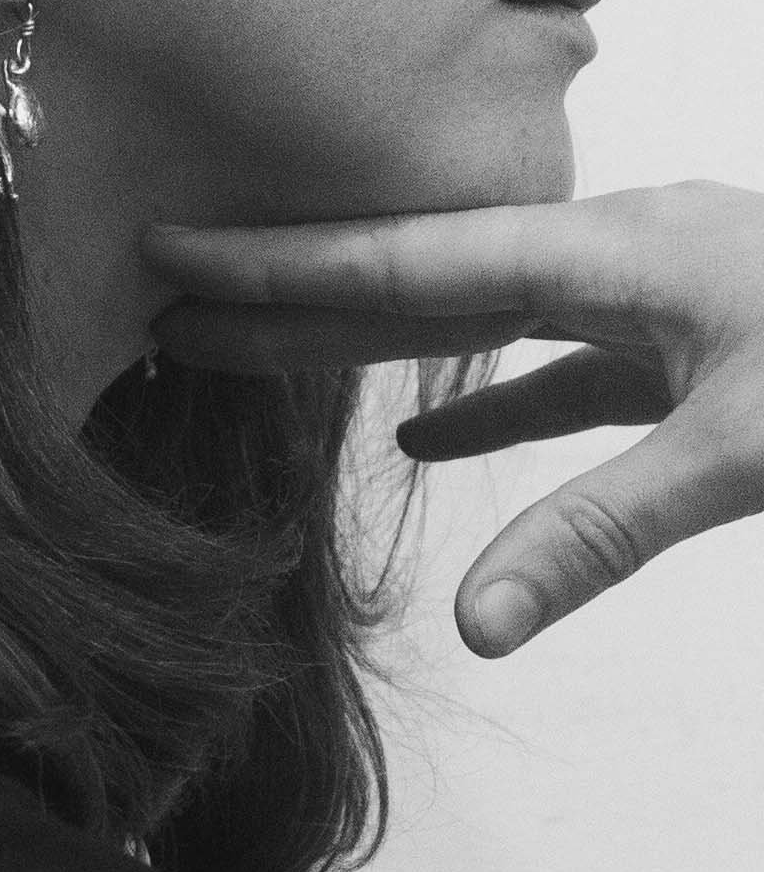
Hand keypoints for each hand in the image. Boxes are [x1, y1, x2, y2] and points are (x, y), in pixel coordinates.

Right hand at [139, 182, 763, 655]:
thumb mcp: (746, 449)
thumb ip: (603, 531)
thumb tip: (474, 624)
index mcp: (613, 248)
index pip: (407, 263)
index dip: (278, 265)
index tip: (171, 247)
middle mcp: (615, 252)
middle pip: (416, 278)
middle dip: (287, 293)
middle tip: (166, 298)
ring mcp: (652, 293)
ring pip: (477, 314)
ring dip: (368, 342)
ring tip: (255, 350)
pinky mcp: (688, 345)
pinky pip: (560, 367)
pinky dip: (488, 401)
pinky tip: (424, 438)